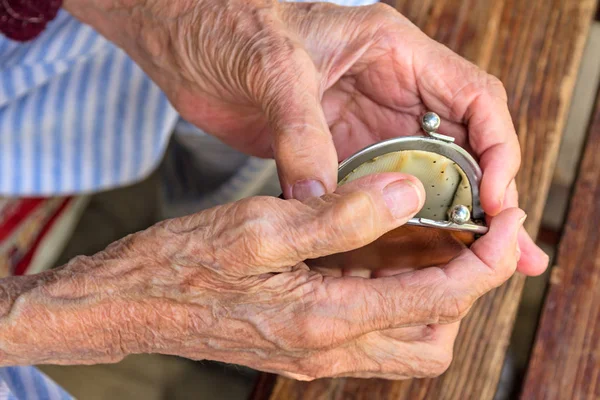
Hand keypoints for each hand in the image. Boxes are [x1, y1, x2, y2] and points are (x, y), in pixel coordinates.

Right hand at [1, 174, 524, 378]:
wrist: (132, 304)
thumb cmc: (184, 263)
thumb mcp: (263, 225)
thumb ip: (342, 215)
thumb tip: (409, 193)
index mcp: (326, 318)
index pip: (438, 300)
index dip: (483, 265)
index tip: (504, 230)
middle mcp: (329, 350)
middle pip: (432, 336)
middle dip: (462, 289)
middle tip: (463, 238)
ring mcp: (315, 354)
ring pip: (403, 340)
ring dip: (426, 295)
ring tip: (423, 240)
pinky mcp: (302, 347)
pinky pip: (367, 332)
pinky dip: (387, 298)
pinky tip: (371, 255)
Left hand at [64, 0, 546, 275]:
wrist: (188, 42)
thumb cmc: (232, 28)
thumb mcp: (275, 71)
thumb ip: (301, 135)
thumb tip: (319, 200)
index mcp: (393, 55)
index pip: (474, 98)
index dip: (497, 147)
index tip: (495, 197)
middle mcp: (389, 92)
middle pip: (460, 145)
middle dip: (486, 196)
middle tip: (506, 249)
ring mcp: (363, 125)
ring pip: (422, 174)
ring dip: (448, 217)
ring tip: (474, 266)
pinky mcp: (336, 151)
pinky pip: (375, 190)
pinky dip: (391, 220)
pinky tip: (407, 253)